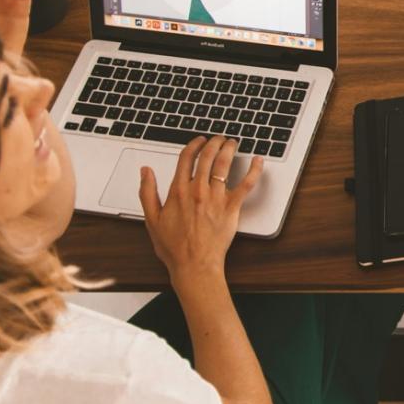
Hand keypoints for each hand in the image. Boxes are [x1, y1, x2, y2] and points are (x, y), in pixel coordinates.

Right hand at [138, 136, 263, 279]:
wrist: (194, 265)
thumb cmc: (174, 247)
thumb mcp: (151, 219)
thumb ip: (147, 192)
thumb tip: (145, 171)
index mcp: (178, 191)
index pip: (186, 158)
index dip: (194, 145)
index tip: (199, 140)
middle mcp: (198, 190)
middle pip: (207, 156)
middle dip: (213, 142)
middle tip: (218, 138)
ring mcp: (216, 198)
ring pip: (224, 165)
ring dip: (229, 149)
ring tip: (232, 142)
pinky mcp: (231, 208)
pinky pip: (246, 184)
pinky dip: (254, 170)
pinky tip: (258, 160)